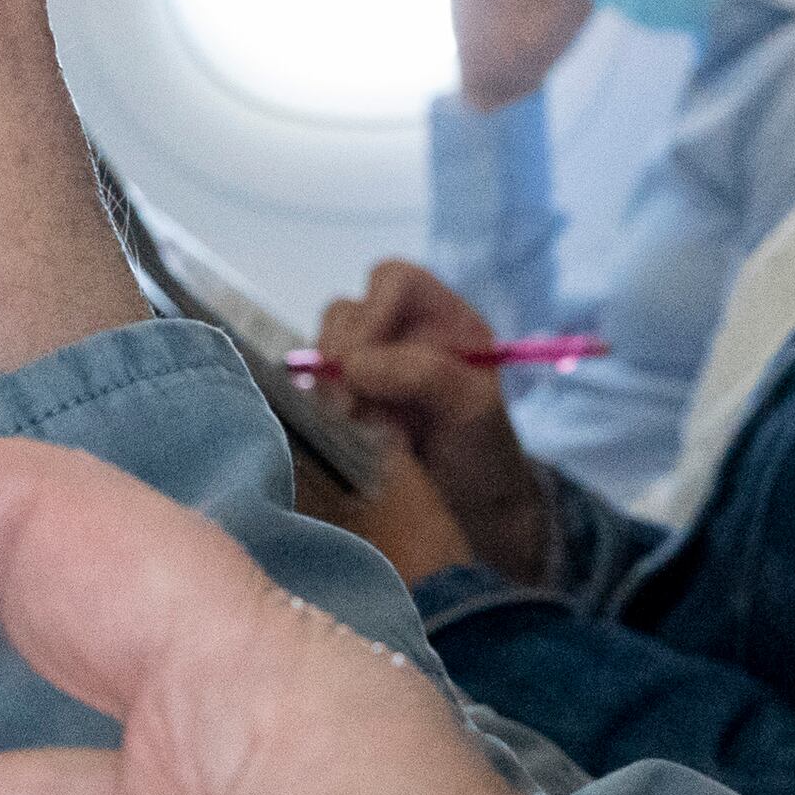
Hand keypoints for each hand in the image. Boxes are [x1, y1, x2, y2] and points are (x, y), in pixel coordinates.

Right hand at [307, 262, 555, 582]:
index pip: (393, 281)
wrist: (473, 513)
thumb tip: (352, 366)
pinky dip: (318, 410)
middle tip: (349, 407)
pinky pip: (310, 388)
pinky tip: (340, 435)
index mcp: (441, 316)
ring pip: (321, 350)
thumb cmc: (484, 452)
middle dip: (341, 357)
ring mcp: (366, 367)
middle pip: (346, 313)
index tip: (358, 366)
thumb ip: (423, 373)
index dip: (371, 314)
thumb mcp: (471, 407)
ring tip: (353, 426)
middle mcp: (399, 332)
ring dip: (329, 387)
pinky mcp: (340, 401)